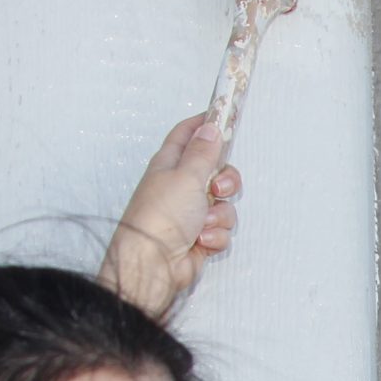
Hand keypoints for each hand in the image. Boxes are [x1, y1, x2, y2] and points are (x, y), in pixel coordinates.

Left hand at [98, 114, 241, 315]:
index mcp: (170, 164)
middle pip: (216, 171)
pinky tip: (200, 241)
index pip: (187, 134)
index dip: (206, 124)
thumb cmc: (160, 217)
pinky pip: (221, 229)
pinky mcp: (200, 236)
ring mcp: (190, 212)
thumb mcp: (186, 175)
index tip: (226, 117)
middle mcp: (180, 186)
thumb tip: (211, 127)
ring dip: (220, 215)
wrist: (154, 264)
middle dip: (226, 181)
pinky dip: (215, 235)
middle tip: (218, 190)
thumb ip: (203, 152)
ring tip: (203, 223)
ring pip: (223, 204)